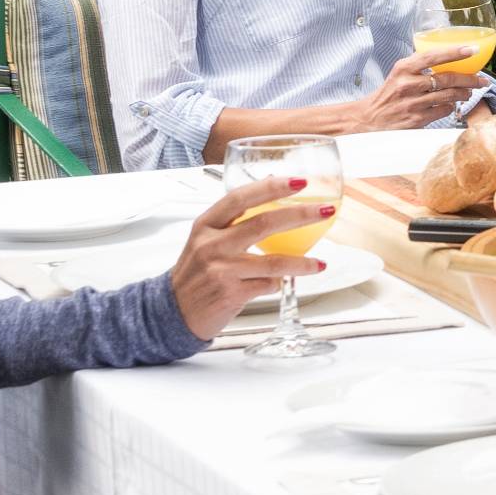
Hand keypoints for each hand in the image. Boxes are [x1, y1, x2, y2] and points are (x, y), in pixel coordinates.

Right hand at [171, 177, 329, 338]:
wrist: (171, 313)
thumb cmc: (194, 274)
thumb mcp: (205, 240)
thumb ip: (233, 218)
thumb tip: (271, 184)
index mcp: (205, 225)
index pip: (240, 198)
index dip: (271, 187)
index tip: (299, 181)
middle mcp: (211, 245)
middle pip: (263, 224)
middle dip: (300, 215)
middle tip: (324, 210)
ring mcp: (220, 270)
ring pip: (272, 261)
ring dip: (301, 263)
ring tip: (320, 264)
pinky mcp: (230, 293)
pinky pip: (267, 284)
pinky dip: (279, 284)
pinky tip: (281, 283)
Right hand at [345, 51, 462, 133]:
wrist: (369, 120)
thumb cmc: (388, 94)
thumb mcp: (399, 74)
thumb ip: (419, 66)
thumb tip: (448, 58)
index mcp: (404, 68)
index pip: (433, 56)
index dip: (456, 52)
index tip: (473, 49)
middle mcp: (408, 84)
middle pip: (448, 78)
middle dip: (470, 79)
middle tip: (482, 79)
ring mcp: (413, 103)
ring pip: (449, 96)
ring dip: (464, 93)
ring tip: (468, 92)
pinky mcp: (417, 120)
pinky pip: (443, 111)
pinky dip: (451, 107)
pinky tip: (450, 105)